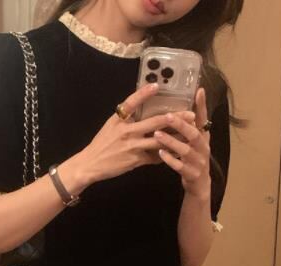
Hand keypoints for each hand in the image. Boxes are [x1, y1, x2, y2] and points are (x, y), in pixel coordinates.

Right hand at [78, 82, 196, 184]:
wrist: (91, 164)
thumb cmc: (101, 144)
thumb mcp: (110, 126)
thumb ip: (125, 119)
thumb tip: (140, 110)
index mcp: (119, 119)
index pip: (132, 102)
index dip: (144, 93)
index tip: (156, 86)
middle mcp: (126, 131)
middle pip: (154, 122)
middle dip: (174, 118)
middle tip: (189, 114)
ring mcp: (132, 146)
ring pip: (158, 139)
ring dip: (175, 136)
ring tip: (188, 134)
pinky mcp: (135, 160)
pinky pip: (154, 156)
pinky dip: (164, 153)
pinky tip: (175, 151)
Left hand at [153, 87, 210, 199]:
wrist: (199, 186)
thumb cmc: (193, 159)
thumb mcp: (195, 142)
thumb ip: (191, 126)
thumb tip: (185, 106)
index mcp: (204, 138)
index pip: (204, 119)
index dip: (202, 106)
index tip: (198, 91)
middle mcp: (204, 148)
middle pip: (194, 134)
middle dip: (181, 125)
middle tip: (167, 116)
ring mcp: (199, 162)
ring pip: (185, 150)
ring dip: (171, 141)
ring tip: (157, 134)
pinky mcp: (192, 174)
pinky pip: (179, 166)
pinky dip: (170, 159)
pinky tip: (160, 153)